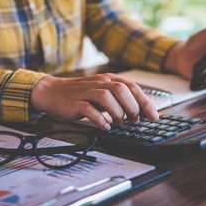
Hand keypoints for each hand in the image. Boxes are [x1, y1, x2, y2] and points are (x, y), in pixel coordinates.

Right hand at [31, 73, 158, 129]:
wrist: (52, 92)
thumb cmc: (81, 94)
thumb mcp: (103, 92)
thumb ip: (119, 99)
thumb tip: (140, 112)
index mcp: (109, 79)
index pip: (132, 87)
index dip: (145, 102)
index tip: (153, 116)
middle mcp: (100, 83)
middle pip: (122, 90)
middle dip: (132, 107)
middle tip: (134, 121)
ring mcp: (87, 92)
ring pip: (108, 98)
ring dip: (118, 113)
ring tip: (119, 124)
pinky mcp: (75, 102)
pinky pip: (89, 110)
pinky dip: (100, 119)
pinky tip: (105, 126)